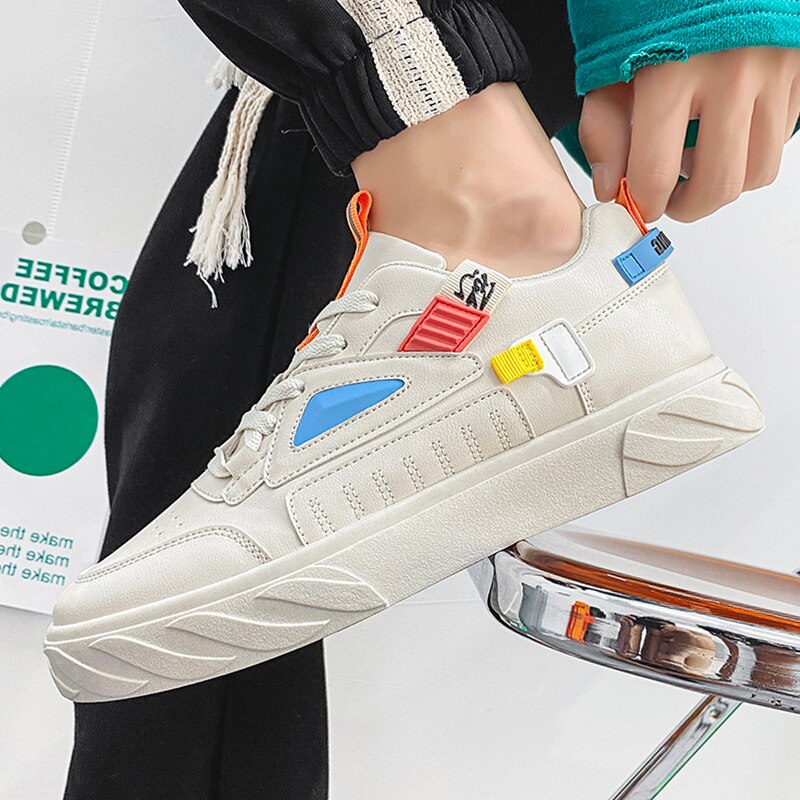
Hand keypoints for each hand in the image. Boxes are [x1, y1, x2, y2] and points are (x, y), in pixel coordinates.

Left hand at [579, 47, 799, 221]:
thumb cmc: (654, 7)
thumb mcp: (611, 62)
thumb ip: (605, 129)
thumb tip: (612, 188)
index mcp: (671, 73)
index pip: (655, 175)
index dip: (642, 204)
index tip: (636, 204)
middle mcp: (730, 74)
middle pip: (717, 185)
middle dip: (686, 206)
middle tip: (668, 199)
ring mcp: (772, 72)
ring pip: (757, 172)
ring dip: (722, 183)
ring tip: (695, 165)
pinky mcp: (798, 71)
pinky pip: (780, 140)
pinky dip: (750, 152)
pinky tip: (722, 133)